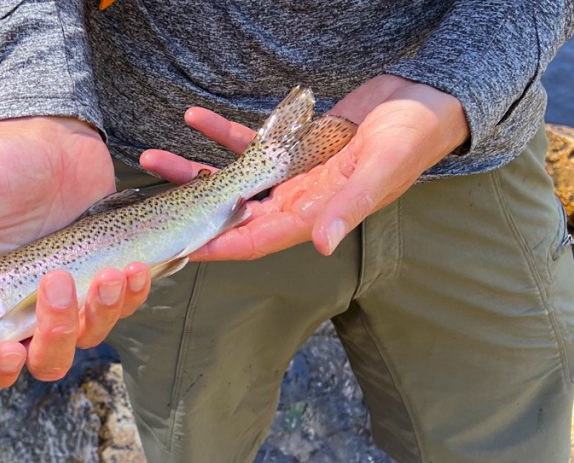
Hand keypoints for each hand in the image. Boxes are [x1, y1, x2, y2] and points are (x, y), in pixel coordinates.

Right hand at [0, 116, 150, 394]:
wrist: (50, 134)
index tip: (7, 348)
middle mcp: (25, 312)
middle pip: (44, 362)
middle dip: (57, 336)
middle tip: (58, 286)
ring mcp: (69, 297)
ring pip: (89, 339)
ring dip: (100, 313)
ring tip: (107, 273)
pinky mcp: (106, 277)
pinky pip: (124, 306)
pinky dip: (132, 295)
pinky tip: (134, 270)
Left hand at [140, 75, 469, 259]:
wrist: (426, 102)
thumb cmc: (411, 139)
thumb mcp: (381, 172)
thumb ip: (348, 208)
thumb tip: (321, 244)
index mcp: (315, 215)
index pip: (256, 240)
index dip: (217, 246)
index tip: (179, 250)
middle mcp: (298, 200)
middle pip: (232, 212)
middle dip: (189, 209)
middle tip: (147, 205)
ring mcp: (292, 174)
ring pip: (231, 178)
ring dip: (193, 169)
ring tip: (152, 158)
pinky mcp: (292, 146)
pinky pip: (248, 143)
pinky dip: (221, 133)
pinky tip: (193, 117)